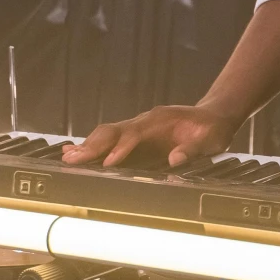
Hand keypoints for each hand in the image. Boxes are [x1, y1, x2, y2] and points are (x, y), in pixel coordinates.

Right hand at [63, 105, 239, 168]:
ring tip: (66, 158)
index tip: (107, 163)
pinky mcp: (136, 139)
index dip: (121, 148)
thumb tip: (174, 160)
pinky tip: (71, 152)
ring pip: (107, 134)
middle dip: (93, 146)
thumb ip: (194, 149)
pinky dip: (91, 146)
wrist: (214, 117)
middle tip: (72, 160)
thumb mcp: (211, 140)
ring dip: (87, 146)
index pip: (135, 134)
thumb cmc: (212, 130)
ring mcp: (138, 129)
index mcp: (161, 121)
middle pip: (113, 131)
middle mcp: (144, 122)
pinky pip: (109, 140)